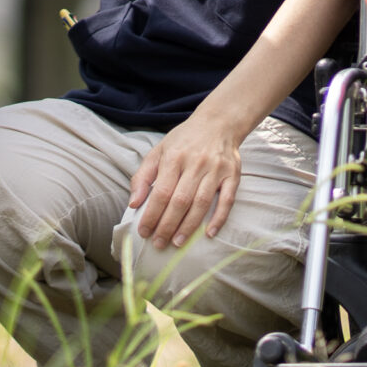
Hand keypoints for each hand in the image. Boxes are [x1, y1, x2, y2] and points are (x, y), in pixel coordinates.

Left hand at [128, 105, 248, 249]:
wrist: (218, 122)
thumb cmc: (184, 140)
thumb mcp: (159, 151)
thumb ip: (143, 176)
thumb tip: (134, 203)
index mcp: (174, 157)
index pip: (161, 193)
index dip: (152, 215)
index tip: (143, 232)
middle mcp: (196, 163)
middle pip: (180, 201)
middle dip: (167, 226)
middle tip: (158, 244)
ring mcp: (216, 169)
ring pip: (201, 203)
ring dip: (189, 226)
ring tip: (177, 243)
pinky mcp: (233, 174)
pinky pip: (227, 200)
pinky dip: (219, 218)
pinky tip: (209, 233)